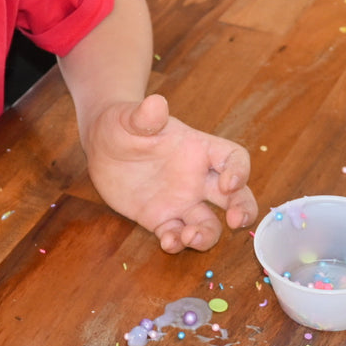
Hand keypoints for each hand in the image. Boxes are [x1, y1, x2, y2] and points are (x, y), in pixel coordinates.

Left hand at [81, 93, 256, 252]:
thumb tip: (155, 103)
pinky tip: (166, 242)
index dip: (239, 171)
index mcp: (198, 149)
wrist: (101, 146)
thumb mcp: (128, 118)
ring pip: (209, 224)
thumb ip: (144, 115)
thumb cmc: (121, 124)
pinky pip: (176, 235)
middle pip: (236, 197)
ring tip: (188, 236)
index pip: (233, 158)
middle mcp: (197, 178)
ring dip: (206, 235)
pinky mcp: (161, 219)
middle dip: (243, 210)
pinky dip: (176, 242)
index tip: (229, 184)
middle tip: (236, 222)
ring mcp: (181, 201)